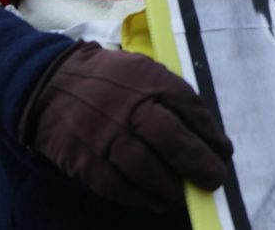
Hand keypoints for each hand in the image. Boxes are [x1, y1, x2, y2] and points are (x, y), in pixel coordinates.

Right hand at [20, 41, 232, 210]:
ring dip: (171, 187)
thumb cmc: (113, 81)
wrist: (50, 84)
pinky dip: (141, 197)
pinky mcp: (83, 159)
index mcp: (149, 80)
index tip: (224, 153)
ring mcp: (103, 134)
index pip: (188, 106)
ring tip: (187, 195)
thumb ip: (178, 100)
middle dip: (196, 163)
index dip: (210, 134)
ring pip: (143, 168)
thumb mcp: (148, 73)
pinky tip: (158, 201)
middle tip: (215, 181)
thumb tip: (212, 139)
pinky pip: (116, 185)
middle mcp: (127, 106)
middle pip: (169, 138)